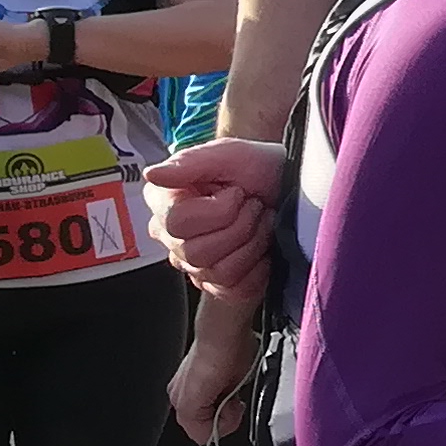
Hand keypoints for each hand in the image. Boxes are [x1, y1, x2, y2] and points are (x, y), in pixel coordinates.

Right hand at [147, 136, 288, 299]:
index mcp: (165, 202)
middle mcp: (171, 236)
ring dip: (253, 245)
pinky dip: (259, 270)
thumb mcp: (230, 154)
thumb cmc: (259, 168)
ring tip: (262, 222)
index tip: (237, 192)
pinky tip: (264, 249)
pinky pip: (234, 291)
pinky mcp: (218, 284)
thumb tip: (152, 175)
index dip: (219, 210)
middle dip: (241, 227)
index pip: (178, 224)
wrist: (293, 187)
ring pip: (218, 273)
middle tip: (255, 207)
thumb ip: (190, 162)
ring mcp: (193, 263)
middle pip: (197, 252)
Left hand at [167, 329, 255, 445]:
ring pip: (204, 432)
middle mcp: (178, 396)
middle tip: (234, 396)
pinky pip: (205, 433)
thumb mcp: (233, 379)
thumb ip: (227, 397)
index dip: (227, 417)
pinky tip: (229, 396)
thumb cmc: (232, 347)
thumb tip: (234, 405)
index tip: (236, 399)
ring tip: (231, 392)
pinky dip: (225, 419)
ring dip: (226, 417)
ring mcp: (179, 402)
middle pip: (204, 429)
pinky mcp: (186, 406)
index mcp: (189, 389)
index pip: (206, 423)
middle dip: (226, 419)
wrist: (223, 335)